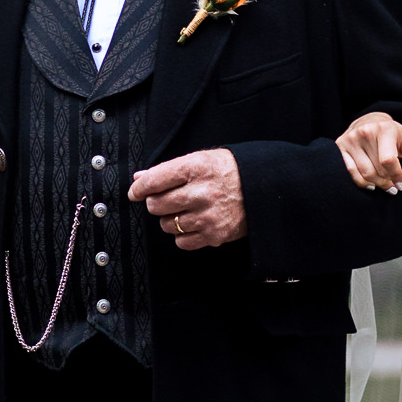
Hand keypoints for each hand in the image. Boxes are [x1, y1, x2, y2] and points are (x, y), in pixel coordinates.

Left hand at [128, 149, 245, 249]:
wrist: (265, 188)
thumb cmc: (230, 171)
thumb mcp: (201, 160)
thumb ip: (169, 169)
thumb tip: (139, 179)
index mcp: (196, 168)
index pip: (154, 181)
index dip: (139, 188)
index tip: (136, 192)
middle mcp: (201, 192)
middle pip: (156, 205)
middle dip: (156, 203)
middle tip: (167, 199)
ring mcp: (208, 216)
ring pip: (167, 225)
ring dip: (170, 219)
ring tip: (185, 210)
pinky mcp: (215, 235)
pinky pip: (182, 242)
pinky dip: (183, 235)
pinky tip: (193, 223)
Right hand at [335, 112, 401, 192]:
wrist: (369, 121)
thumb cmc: (392, 134)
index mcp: (383, 128)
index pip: (388, 160)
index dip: (396, 176)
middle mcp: (365, 132)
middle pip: (377, 169)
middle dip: (388, 182)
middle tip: (394, 187)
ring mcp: (350, 139)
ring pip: (365, 173)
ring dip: (377, 184)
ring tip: (385, 186)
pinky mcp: (340, 146)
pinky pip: (351, 172)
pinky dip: (363, 183)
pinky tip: (372, 185)